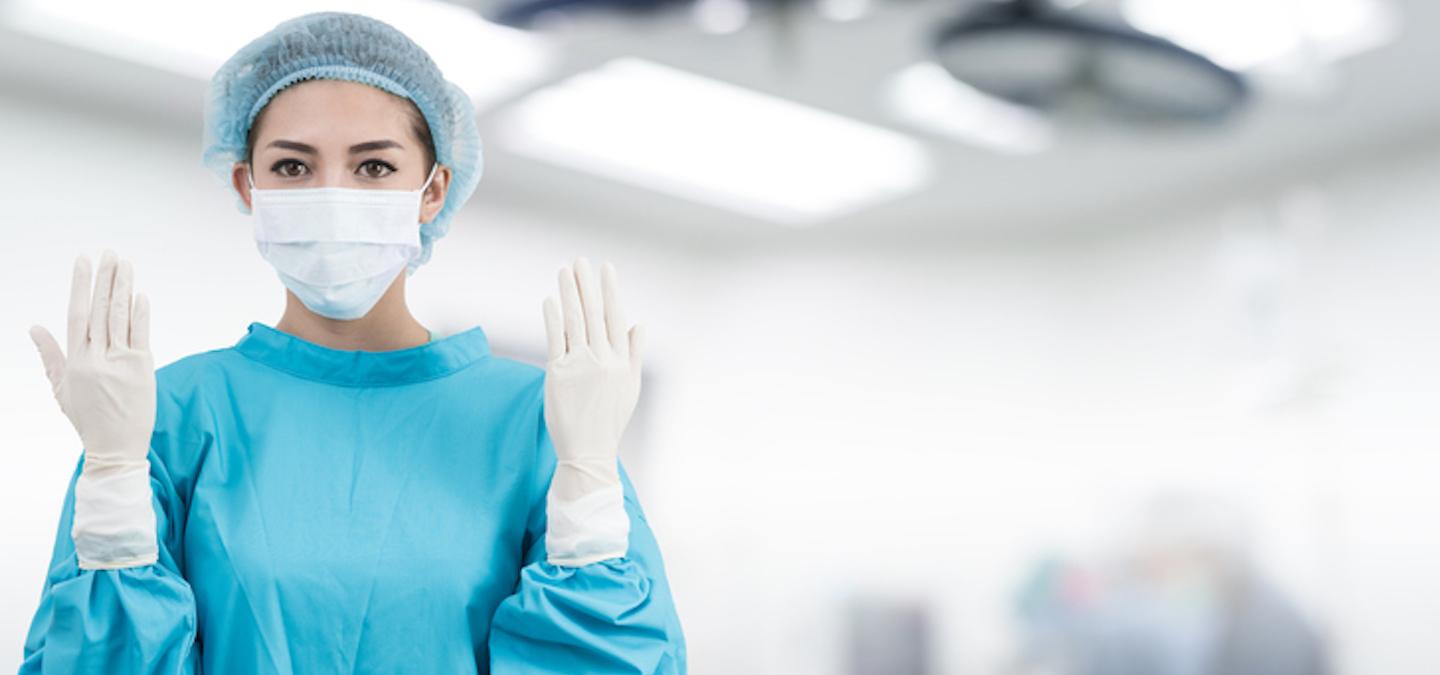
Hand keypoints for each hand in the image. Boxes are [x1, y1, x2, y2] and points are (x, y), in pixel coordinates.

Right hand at [30, 250, 155, 471]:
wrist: (116, 448)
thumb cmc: (88, 419)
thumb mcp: (62, 389)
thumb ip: (50, 356)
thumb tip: (34, 327)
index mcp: (76, 361)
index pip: (77, 314)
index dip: (81, 286)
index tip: (83, 261)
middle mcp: (97, 358)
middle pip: (101, 310)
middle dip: (105, 279)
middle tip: (109, 253)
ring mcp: (122, 363)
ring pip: (121, 317)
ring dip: (124, 288)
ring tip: (126, 264)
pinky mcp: (144, 369)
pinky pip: (142, 335)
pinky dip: (141, 314)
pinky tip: (141, 294)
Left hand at [541, 257, 642, 479]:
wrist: (589, 451)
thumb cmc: (610, 420)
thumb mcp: (630, 387)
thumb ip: (634, 353)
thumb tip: (638, 323)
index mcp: (622, 361)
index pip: (616, 316)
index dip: (610, 290)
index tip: (606, 268)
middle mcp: (603, 359)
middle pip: (593, 313)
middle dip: (587, 283)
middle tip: (581, 260)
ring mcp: (580, 365)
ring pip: (574, 320)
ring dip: (569, 292)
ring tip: (564, 270)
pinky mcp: (558, 374)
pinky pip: (554, 339)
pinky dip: (552, 317)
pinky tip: (550, 299)